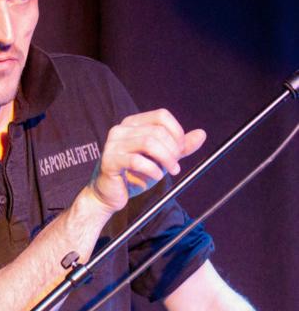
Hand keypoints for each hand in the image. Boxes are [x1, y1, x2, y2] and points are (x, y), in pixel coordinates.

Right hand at [89, 109, 205, 212]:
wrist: (109, 195)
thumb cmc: (134, 175)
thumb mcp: (161, 159)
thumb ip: (180, 147)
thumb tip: (202, 134)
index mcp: (133, 123)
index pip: (161, 116)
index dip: (176, 132)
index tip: (181, 150)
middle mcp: (121, 129)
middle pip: (157, 131)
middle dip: (173, 150)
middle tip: (176, 166)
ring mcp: (113, 144)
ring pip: (148, 143)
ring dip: (166, 159)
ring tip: (170, 172)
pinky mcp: (109, 161)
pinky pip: (136, 161)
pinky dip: (152, 169)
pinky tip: (155, 177)